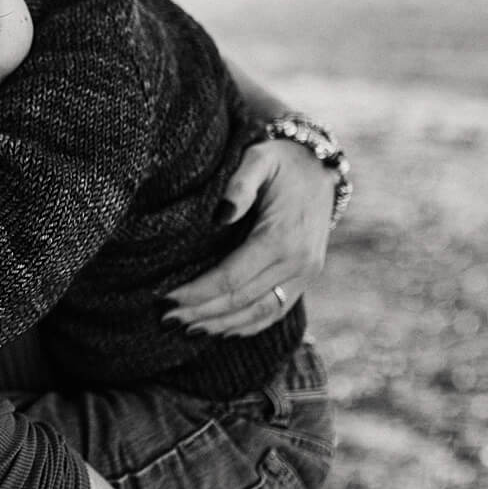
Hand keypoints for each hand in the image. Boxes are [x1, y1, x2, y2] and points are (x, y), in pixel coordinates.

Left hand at [164, 139, 335, 336]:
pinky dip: (248, 325)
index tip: (166, 299)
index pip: (231, 277)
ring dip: (221, 325)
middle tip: (166, 319)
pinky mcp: (306, 279)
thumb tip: (222, 215)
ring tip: (187, 329)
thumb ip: (240, 184)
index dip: (197, 292)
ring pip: (259, 313)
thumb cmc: (281, 162)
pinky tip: (221, 329)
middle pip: (241, 300)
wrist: (321, 168)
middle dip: (201, 312)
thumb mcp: (259, 159)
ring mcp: (306, 274)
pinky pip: (277, 311)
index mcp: (282, 237)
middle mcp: (298, 262)